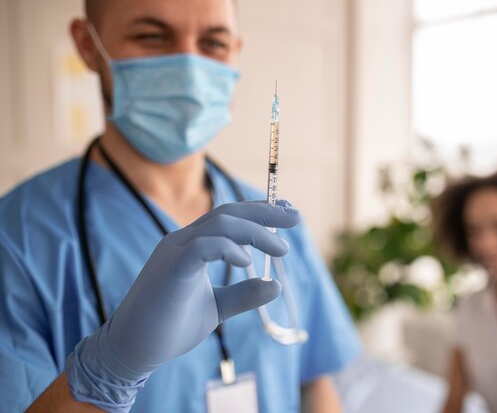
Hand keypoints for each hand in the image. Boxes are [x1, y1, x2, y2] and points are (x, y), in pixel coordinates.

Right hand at [65, 200, 299, 411]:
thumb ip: (243, 295)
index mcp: (193, 246)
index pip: (230, 217)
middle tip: (295, 217)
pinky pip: (203, 246)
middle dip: (265, 213)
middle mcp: (183, 240)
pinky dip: (228, 248)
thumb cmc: (170, 327)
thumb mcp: (217, 308)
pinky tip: (247, 261)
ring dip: (255, 232)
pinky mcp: (171, 268)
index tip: (288, 215)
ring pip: (220, 224)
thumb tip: (276, 285)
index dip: (260, 212)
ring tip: (281, 249)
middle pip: (229, 213)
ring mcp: (175, 251)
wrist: (133, 350)